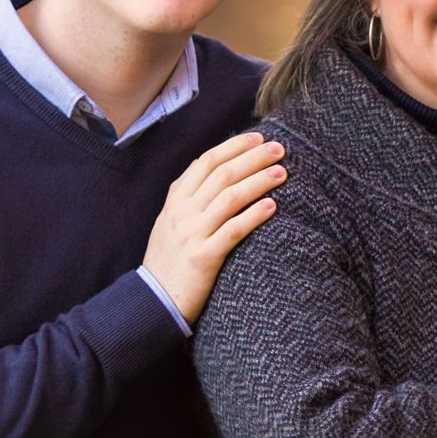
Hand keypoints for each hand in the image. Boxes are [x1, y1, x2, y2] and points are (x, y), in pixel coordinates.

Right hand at [144, 132, 285, 324]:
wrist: (154, 299)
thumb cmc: (168, 258)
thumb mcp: (170, 219)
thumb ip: (188, 194)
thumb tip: (210, 163)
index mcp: (176, 199)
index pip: (207, 161)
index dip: (234, 146)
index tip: (259, 138)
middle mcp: (183, 212)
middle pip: (222, 174)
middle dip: (253, 158)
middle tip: (279, 149)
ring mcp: (192, 233)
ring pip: (229, 197)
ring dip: (259, 182)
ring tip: (282, 173)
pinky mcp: (203, 257)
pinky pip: (233, 231)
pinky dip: (253, 216)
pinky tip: (272, 207)